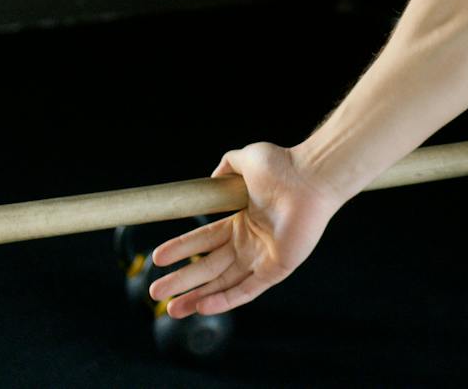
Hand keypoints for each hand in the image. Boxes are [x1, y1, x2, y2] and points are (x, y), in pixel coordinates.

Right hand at [147, 142, 344, 318]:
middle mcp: (250, 243)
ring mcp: (262, 258)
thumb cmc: (284, 166)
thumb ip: (227, 166)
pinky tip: (201, 307)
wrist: (311, 178)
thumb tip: (211, 178)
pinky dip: (224, 301)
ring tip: (170, 308)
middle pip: (208, 267)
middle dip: (182, 280)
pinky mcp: (276, 270)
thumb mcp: (247, 160)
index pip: (204, 241)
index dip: (182, 250)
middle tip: (156, 291)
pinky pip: (246, 290)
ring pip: (222, 283)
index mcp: (241, 221)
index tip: (158, 258)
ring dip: (196, 296)